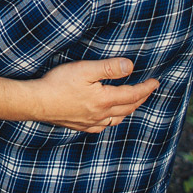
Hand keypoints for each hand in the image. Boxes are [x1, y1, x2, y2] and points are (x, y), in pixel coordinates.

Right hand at [33, 57, 158, 131]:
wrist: (36, 102)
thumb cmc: (58, 83)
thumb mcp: (84, 69)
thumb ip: (109, 68)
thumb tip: (130, 67)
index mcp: (105, 100)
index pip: (132, 94)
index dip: (146, 88)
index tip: (156, 82)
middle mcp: (101, 114)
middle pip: (128, 107)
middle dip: (141, 98)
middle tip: (149, 90)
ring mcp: (91, 122)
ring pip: (118, 119)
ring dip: (129, 110)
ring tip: (133, 102)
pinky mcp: (80, 126)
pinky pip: (104, 126)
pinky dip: (113, 120)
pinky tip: (109, 118)